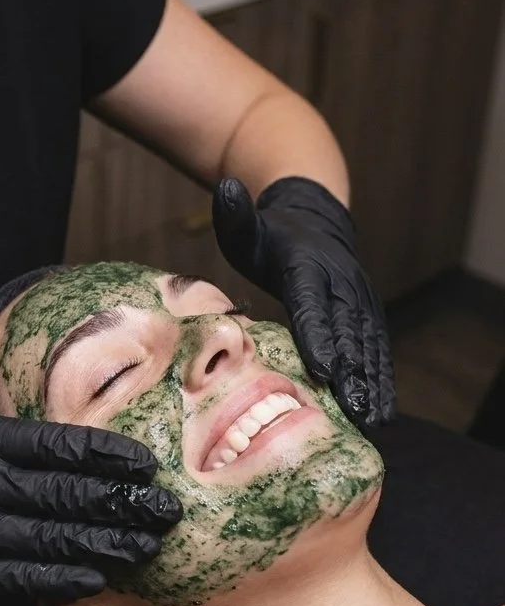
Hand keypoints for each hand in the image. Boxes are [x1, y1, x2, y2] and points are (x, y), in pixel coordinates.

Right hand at [0, 298, 181, 599]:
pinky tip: (97, 576)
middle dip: (123, 504)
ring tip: (148, 545)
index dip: (105, 455)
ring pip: (54, 539)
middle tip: (168, 509)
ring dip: (107, 543)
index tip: (144, 461)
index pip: (56, 446)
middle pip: (67, 496)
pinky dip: (62, 578)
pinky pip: (23, 577)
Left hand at [212, 176, 394, 426]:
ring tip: (372, 418)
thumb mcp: (247, 224)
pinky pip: (377, 349)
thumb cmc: (268, 234)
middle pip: (347, 330)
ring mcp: (359, 299)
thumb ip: (235, 214)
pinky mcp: (367, 315)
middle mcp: (341, 283)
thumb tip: (224, 187)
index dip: (319, 336)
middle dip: (352, 370)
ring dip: (372, 381)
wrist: (314, 221)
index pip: (312, 303)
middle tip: (352, 408)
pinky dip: (381, 379)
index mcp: (308, 265)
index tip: (323, 369)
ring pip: (369, 343)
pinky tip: (380, 412)